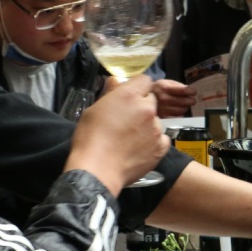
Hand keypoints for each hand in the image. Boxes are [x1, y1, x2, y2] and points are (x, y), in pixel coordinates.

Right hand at [66, 75, 167, 193]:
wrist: (98, 170)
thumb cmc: (90, 138)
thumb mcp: (94, 110)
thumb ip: (110, 94)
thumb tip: (115, 81)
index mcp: (129, 95)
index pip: (144, 80)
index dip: (137, 87)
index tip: (130, 97)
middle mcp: (147, 108)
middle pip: (151, 100)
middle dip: (142, 106)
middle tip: (128, 120)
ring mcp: (156, 128)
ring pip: (156, 120)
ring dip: (147, 125)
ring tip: (132, 139)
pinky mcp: (161, 147)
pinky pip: (161, 139)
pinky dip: (154, 142)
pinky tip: (141, 149)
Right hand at [151, 79, 195, 117]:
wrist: (142, 99)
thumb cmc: (157, 89)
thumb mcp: (165, 82)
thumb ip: (177, 85)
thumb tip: (189, 90)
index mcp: (165, 88)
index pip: (183, 90)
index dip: (190, 91)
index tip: (194, 92)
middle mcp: (164, 99)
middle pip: (184, 101)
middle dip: (190, 100)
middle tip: (191, 100)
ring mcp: (163, 109)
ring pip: (182, 110)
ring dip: (185, 107)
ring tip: (183, 105)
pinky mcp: (163, 117)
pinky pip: (177, 117)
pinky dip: (179, 114)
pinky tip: (177, 110)